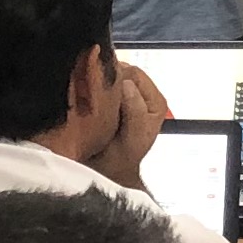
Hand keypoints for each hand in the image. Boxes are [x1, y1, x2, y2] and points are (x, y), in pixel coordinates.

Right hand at [92, 62, 171, 187]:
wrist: (107, 171)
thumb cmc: (120, 158)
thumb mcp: (132, 139)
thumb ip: (135, 112)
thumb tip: (127, 85)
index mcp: (155, 102)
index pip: (135, 74)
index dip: (116, 77)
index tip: (99, 89)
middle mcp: (144, 94)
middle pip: (122, 71)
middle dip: (107, 78)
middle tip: (91, 93)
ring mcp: (128, 95)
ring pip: (111, 75)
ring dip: (99, 83)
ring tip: (88, 97)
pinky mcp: (113, 97)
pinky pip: (102, 83)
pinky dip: (93, 87)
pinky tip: (87, 98)